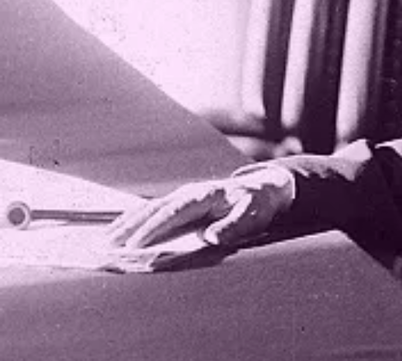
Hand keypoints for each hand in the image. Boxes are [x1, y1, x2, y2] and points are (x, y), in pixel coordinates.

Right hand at [106, 166, 294, 248]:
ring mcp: (181, 197)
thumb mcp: (253, 215)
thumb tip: (210, 236)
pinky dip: (132, 221)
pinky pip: (151, 212)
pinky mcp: (179, 204)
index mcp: (205, 195)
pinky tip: (117, 232)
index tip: (135, 246)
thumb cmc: (257, 204)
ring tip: (104, 242)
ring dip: (125, 225)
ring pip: (148, 210)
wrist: (262, 188)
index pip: (174, 212)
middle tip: (108, 248)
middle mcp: (188, 193)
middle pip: (154, 210)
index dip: (154, 229)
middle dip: (130, 229)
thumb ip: (233, 226)